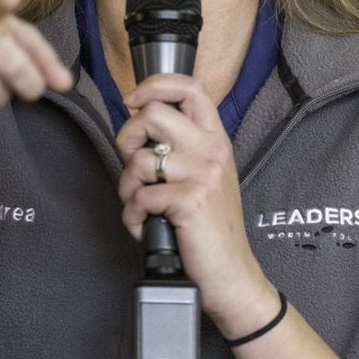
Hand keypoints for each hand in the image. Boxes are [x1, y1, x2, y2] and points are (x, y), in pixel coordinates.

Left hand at [114, 73, 280, 336]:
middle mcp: (212, 150)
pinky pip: (139, 197)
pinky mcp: (190, 201)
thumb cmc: (209, 227)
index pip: (191, 88)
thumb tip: (140, 124)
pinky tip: (147, 226)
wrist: (231, 273)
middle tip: (133, 166)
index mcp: (215, 140)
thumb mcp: (205, 176)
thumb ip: (182, 148)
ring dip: (127, 188)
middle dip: (127, 138)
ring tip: (142, 205)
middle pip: (153, 114)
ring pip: (138, 159)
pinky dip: (133, 216)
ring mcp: (202, 174)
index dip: (155, 85)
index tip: (134, 99)